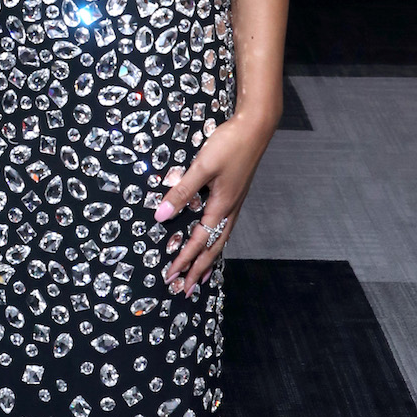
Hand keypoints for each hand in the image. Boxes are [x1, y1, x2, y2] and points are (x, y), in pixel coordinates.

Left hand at [151, 108, 276, 293]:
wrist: (256, 127)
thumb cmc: (230, 144)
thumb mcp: (202, 167)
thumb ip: (181, 191)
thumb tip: (160, 216)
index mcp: (221, 206)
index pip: (199, 241)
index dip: (184, 260)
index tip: (171, 276)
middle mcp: (230, 209)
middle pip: (213, 248)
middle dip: (198, 269)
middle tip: (186, 289)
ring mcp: (235, 202)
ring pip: (221, 239)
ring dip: (208, 258)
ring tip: (200, 275)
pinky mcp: (235, 194)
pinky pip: (224, 226)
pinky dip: (216, 241)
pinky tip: (212, 239)